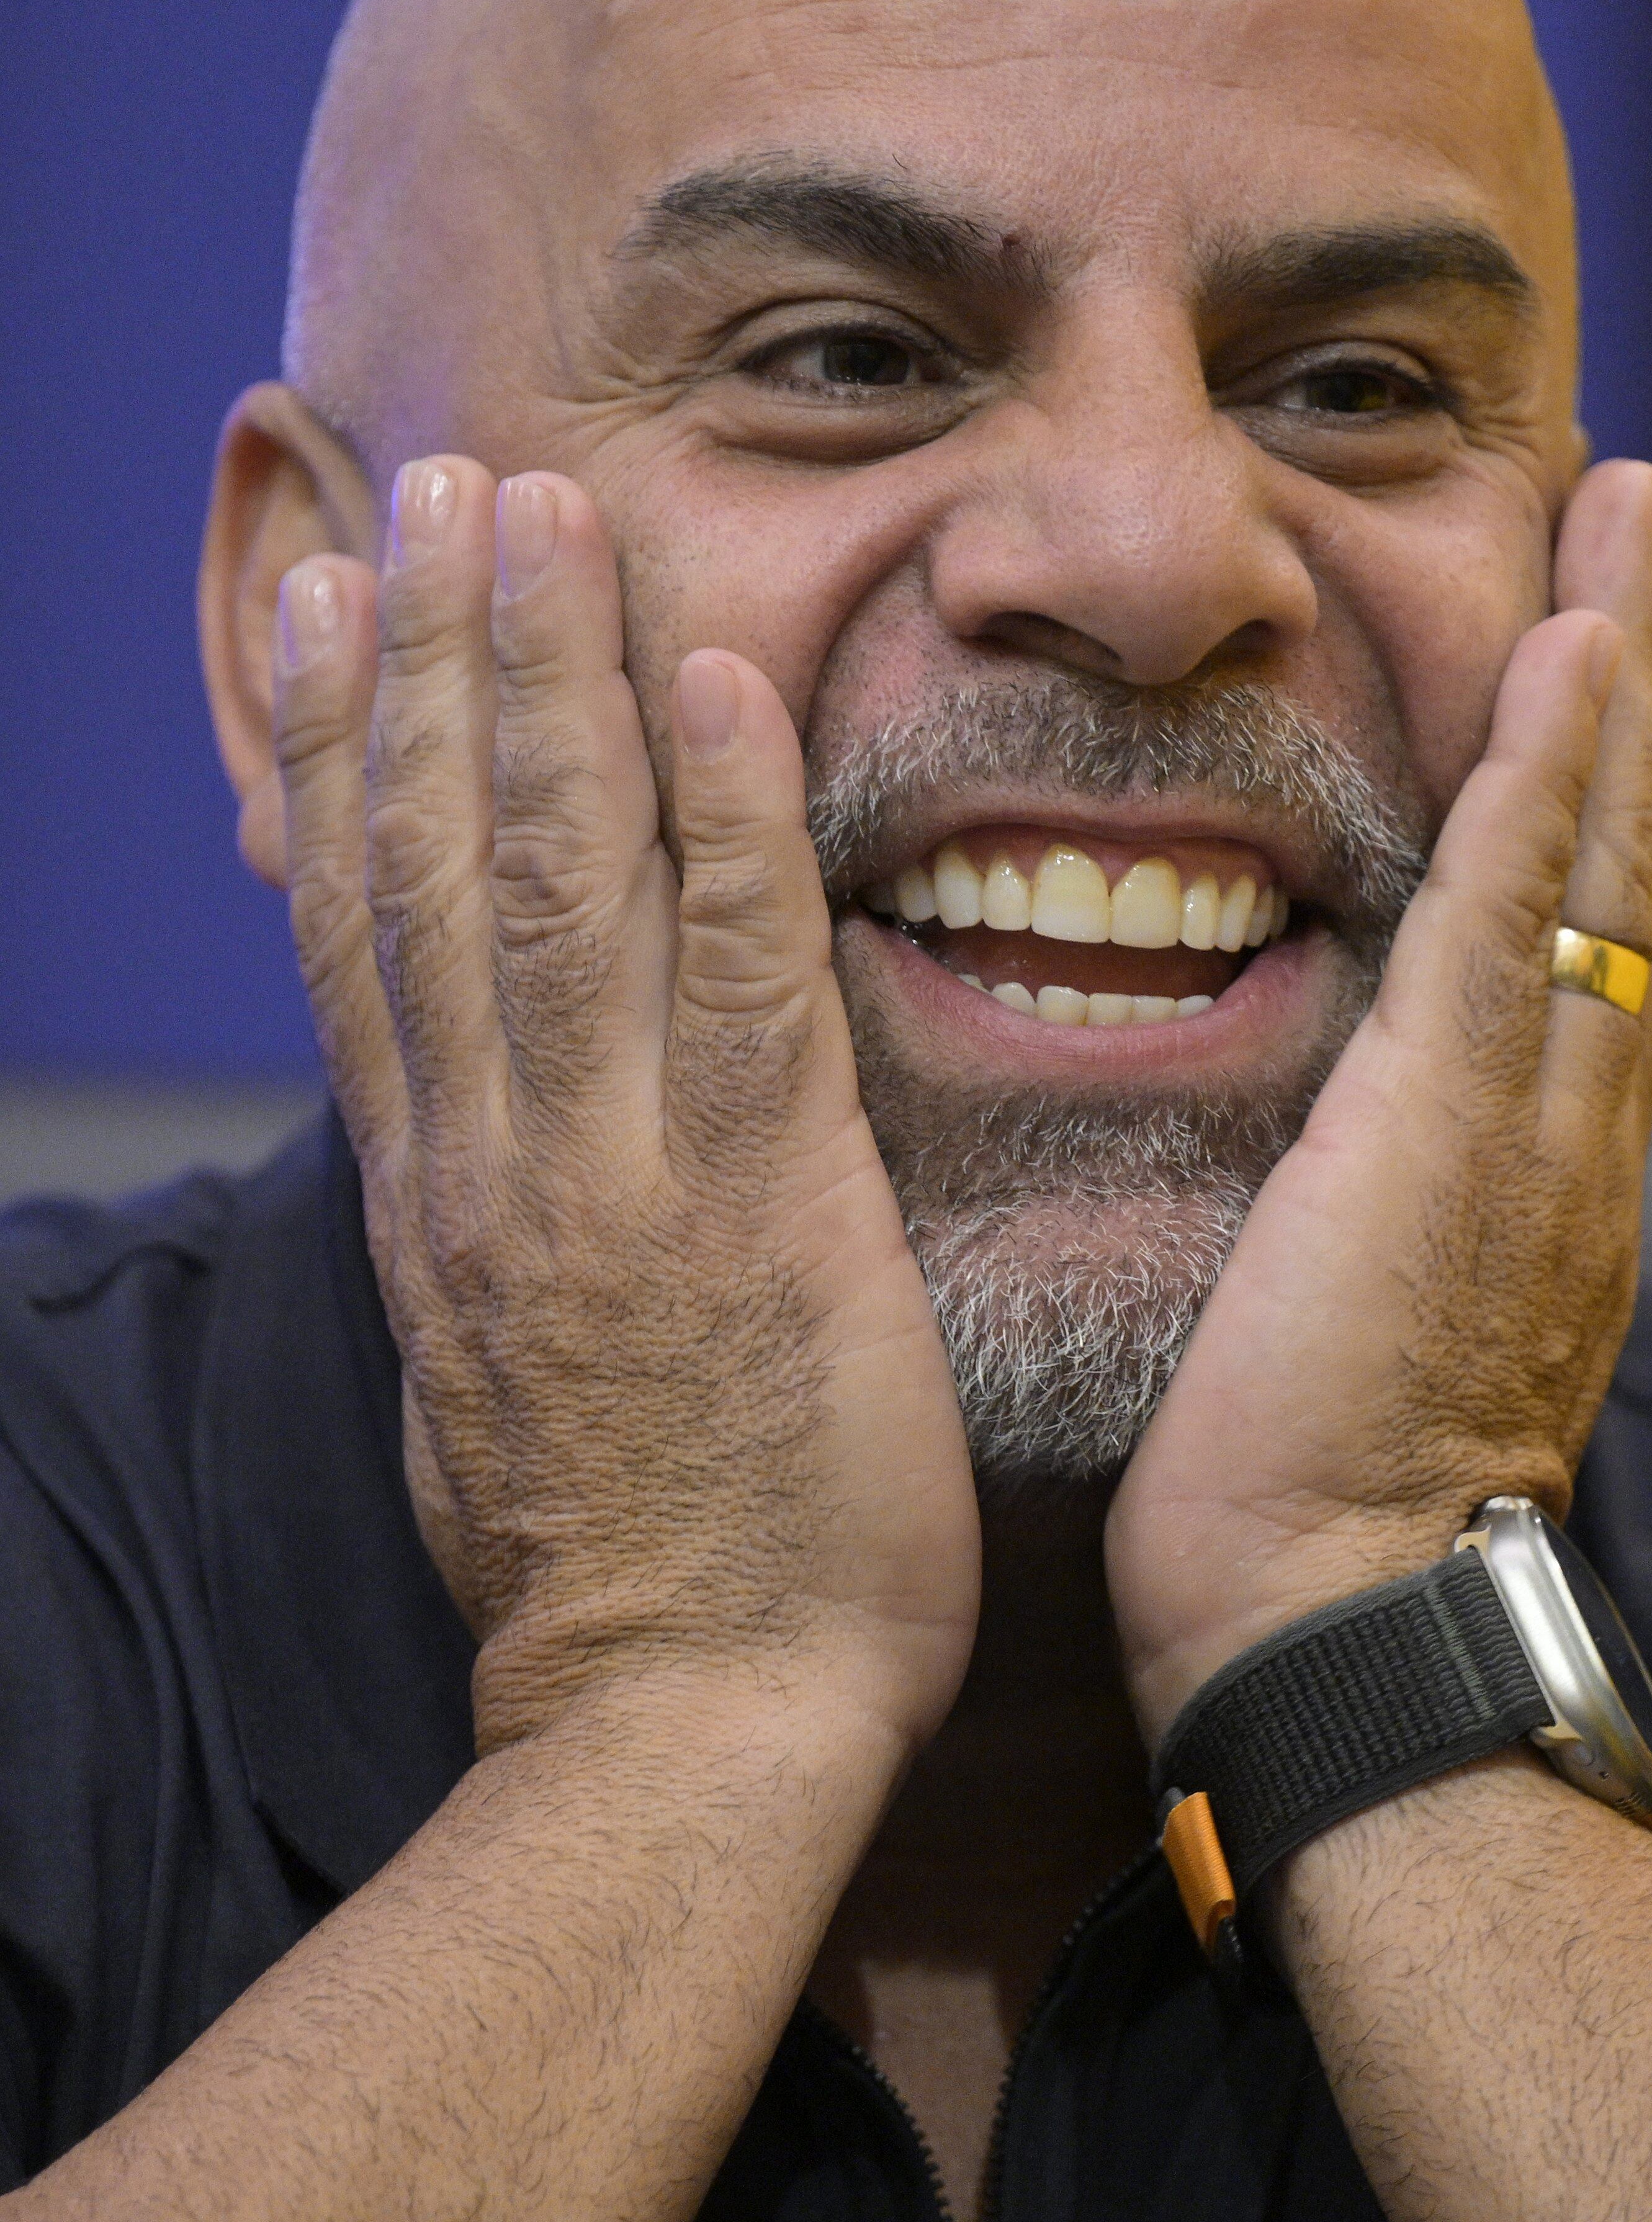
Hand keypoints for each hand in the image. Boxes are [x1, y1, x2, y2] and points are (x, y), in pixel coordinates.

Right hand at [271, 457, 977, 1757]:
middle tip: (435, 486)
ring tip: (537, 516)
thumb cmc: (617, 1576)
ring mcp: (613, 1174)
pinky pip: (734, 974)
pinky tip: (709, 683)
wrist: (681, 1735)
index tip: (320, 605)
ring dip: (544, 684)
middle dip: (434, 660)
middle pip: (434, 862)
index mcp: (438, 1195)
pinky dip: (718, 820)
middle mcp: (494, 1158)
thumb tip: (462, 1161)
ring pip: (551, 882)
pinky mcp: (760, 1205)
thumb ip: (477, 1244)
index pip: (359, 928)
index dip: (330, 751)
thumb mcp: (485, 1389)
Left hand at [1106, 460, 1651, 1741]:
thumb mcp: (1361, 1306)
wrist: (1338, 1621)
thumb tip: (1335, 1131)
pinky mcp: (1453, 1126)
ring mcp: (1532, 1116)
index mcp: (1536, 1153)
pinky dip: (1555, 778)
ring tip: (1626, 513)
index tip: (1589, 637)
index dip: (1598, 769)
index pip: (1588, 920)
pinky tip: (1569, 649)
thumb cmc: (1312, 1492)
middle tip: (1637, 512)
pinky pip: (1521, 915)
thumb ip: (1372, 1191)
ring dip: (1618, 669)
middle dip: (1637, 671)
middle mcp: (1569, 1116)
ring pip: (1602, 851)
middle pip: (1628, 849)